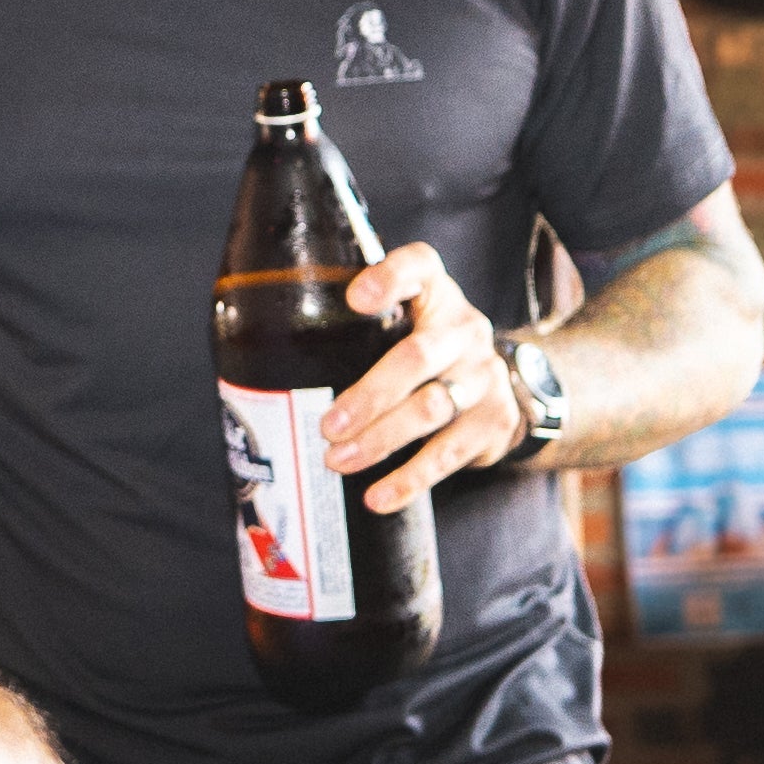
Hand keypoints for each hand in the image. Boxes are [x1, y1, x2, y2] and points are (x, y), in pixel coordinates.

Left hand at [321, 242, 529, 513]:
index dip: (390, 277)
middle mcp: (465, 329)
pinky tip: (378, 497)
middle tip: (328, 426)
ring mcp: (483, 375)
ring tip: (337, 460)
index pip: (420, 266)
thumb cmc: (424, 351)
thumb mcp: (403, 323)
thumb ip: (355, 328)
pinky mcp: (494, 421)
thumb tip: (261, 355)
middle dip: (370, 394)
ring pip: (432, 408)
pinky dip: (410, 479)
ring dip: (381, 439)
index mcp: (436, 294)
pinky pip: (449, 454)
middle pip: (418, 356)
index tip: (354, 298)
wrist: (502, 389)